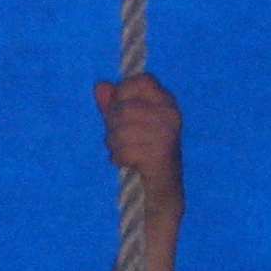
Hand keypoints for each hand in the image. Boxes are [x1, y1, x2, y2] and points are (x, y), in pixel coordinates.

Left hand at [94, 72, 181, 217]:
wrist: (160, 191)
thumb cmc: (141, 153)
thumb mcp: (124, 124)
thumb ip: (112, 104)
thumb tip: (99, 85)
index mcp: (166, 102)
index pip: (140, 80)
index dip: (122, 93)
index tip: (119, 109)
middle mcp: (170, 114)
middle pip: (124, 107)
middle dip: (112, 126)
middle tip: (118, 139)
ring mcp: (167, 134)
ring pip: (121, 130)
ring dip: (114, 144)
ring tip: (122, 151)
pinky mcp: (160, 154)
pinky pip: (123, 150)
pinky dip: (118, 158)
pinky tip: (126, 162)